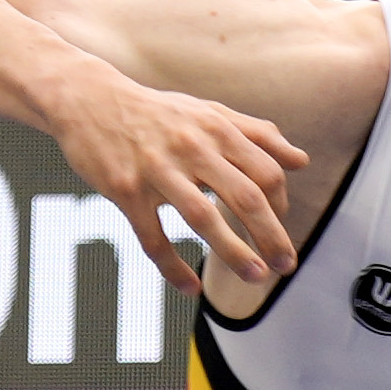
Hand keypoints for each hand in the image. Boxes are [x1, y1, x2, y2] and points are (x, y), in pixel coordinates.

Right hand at [53, 53, 308, 286]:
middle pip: (244, 197)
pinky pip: (153, 237)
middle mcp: (191, 149)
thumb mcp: (208, 113)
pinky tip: (191, 288)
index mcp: (217, 130)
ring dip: (234, 253)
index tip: (278, 230)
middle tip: (286, 266)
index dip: (280, 206)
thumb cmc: (155, 112)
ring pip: (203, 218)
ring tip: (255, 277)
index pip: (265, 173)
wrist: (89, 101)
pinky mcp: (126, 191)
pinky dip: (173, 267)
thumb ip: (256, 134)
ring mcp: (157, 171)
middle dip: (271, 236)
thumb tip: (301, 161)